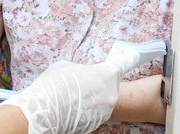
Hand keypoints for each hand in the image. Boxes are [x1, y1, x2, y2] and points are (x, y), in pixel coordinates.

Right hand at [0, 60, 121, 133]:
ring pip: (101, 100)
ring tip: (71, 98)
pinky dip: (86, 110)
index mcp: (107, 73)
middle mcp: (111, 93)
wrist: (45, 110)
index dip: (129, 58)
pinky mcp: (98, 123)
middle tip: (80, 84)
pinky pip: (95, 112)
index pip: (125, 63)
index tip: (134, 56)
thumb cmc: (55, 83)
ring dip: (91, 98)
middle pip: (109, 85)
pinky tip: (71, 108)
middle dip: (98, 84)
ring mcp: (106, 110)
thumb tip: (83, 74)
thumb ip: (82, 69)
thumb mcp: (67, 67)